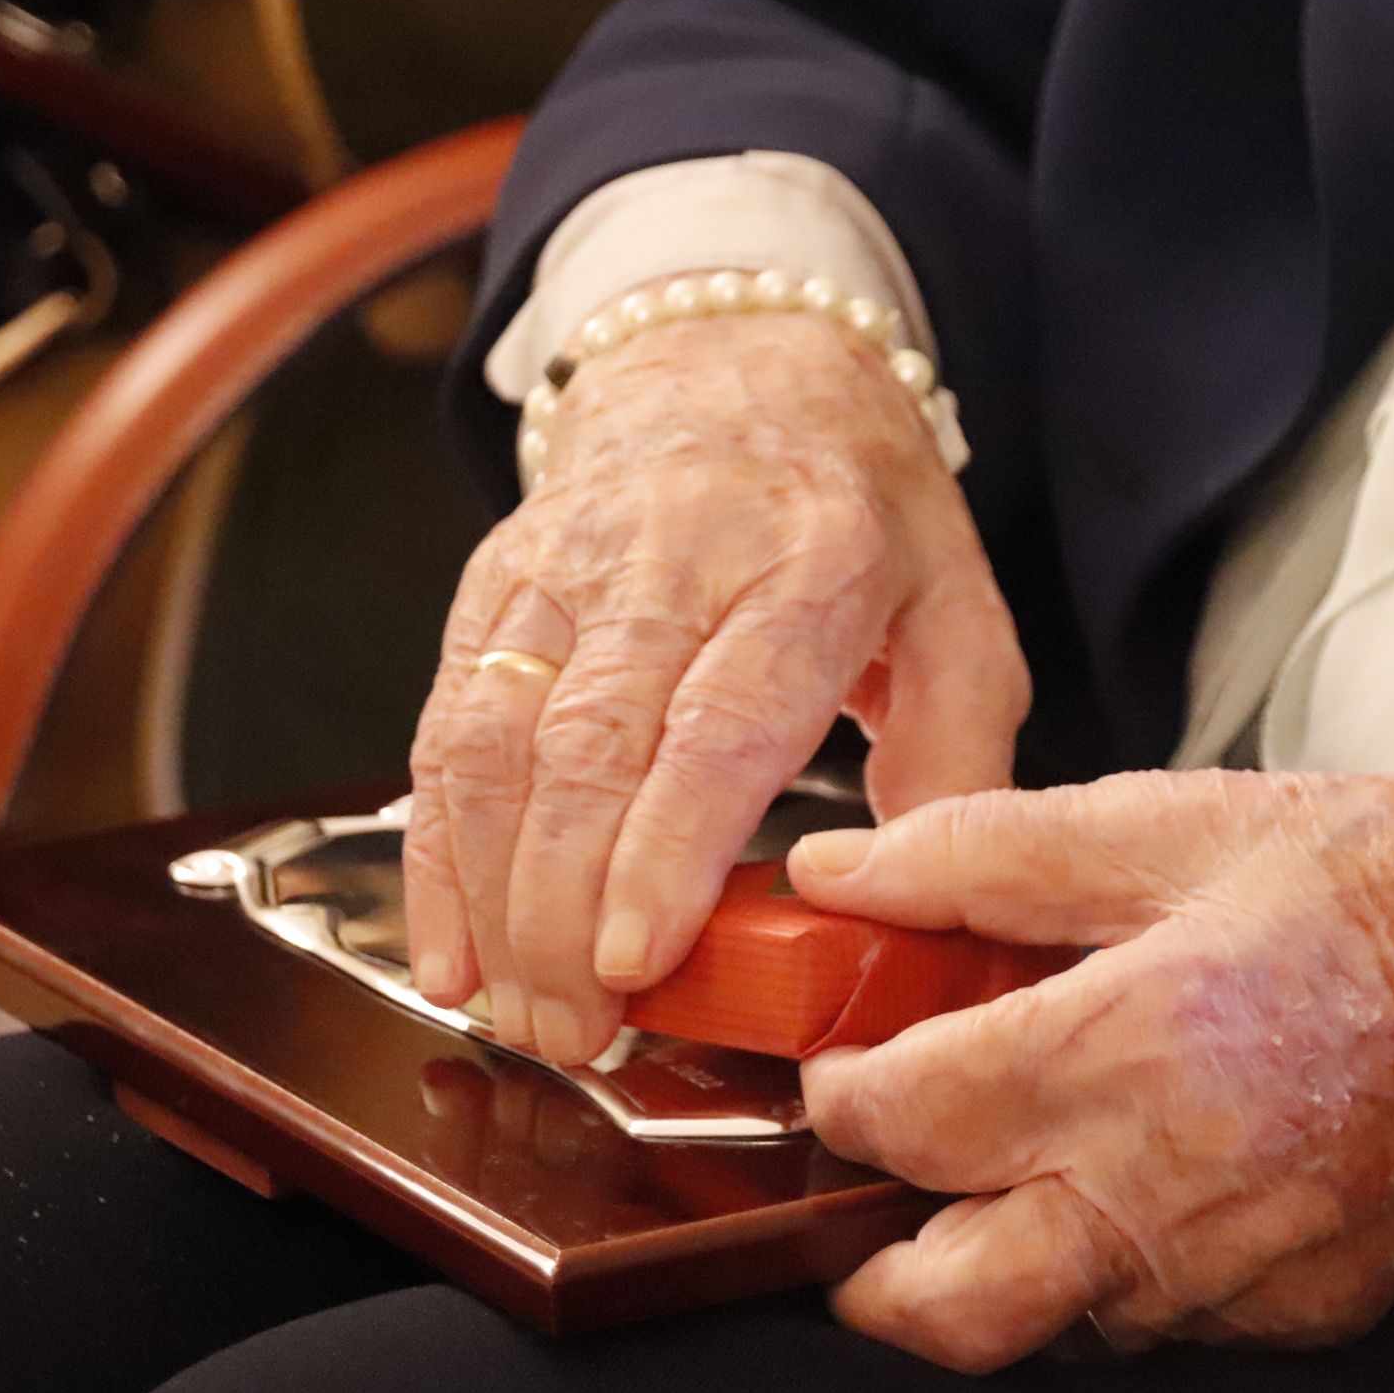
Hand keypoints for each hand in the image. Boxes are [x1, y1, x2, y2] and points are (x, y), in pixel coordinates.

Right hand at [405, 311, 1029, 1066]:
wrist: (738, 360)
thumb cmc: (858, 512)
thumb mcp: (959, 611)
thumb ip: (956, 755)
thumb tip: (916, 897)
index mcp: (809, 564)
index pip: (718, 720)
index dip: (663, 847)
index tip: (634, 956)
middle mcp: (672, 558)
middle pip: (589, 747)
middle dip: (564, 909)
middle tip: (580, 1032)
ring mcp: (567, 569)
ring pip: (495, 740)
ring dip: (491, 895)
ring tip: (519, 1012)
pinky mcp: (495, 585)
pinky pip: (445, 725)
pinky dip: (434, 848)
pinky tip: (449, 947)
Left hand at [789, 767, 1393, 1372]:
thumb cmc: (1386, 887)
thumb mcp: (1170, 824)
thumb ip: (982, 855)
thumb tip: (840, 871)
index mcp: (1127, 1050)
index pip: (902, 1119)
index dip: (836, 1092)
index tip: (842, 1063)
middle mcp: (1167, 1192)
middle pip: (940, 1308)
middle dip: (867, 1266)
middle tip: (870, 1187)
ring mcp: (1234, 1275)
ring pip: (1044, 1330)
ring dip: (990, 1266)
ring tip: (1004, 1170)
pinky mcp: (1293, 1314)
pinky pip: (1149, 1328)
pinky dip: (1104, 1272)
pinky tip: (1127, 1180)